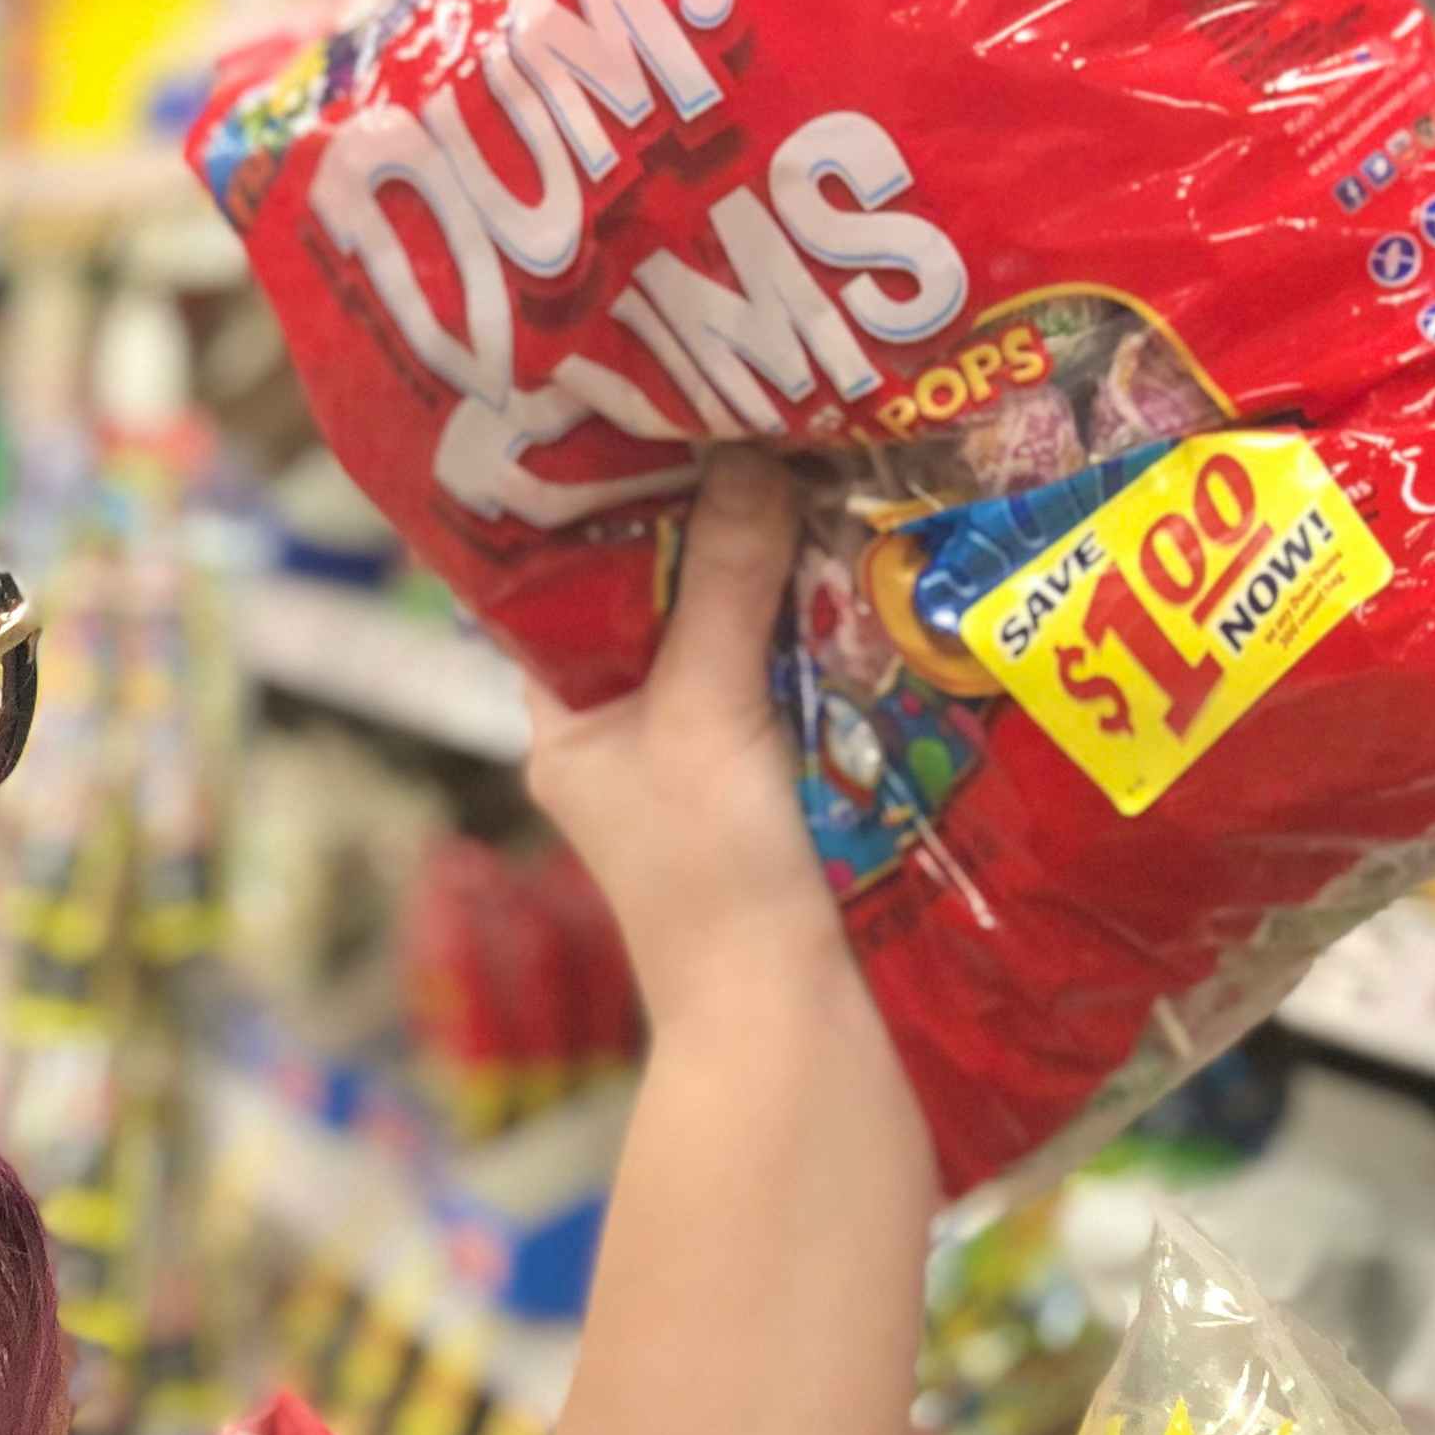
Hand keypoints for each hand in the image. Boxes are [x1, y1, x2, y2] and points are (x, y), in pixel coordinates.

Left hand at [523, 453, 846, 1018]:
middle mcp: (630, 731)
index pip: (561, 579)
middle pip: (664, 593)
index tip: (649, 406)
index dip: (602, 497)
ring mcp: (711, 757)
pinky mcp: (789, 779)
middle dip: (713, 515)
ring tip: (821, 451)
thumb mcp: (705, 716)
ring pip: (741, 629)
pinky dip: (832, 622)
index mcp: (568, 718)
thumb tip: (746, 454)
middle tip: (760, 409)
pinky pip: (804, 674)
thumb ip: (726, 587)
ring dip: (782, 562)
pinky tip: (873, 552)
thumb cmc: (713, 884)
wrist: (797, 1028)